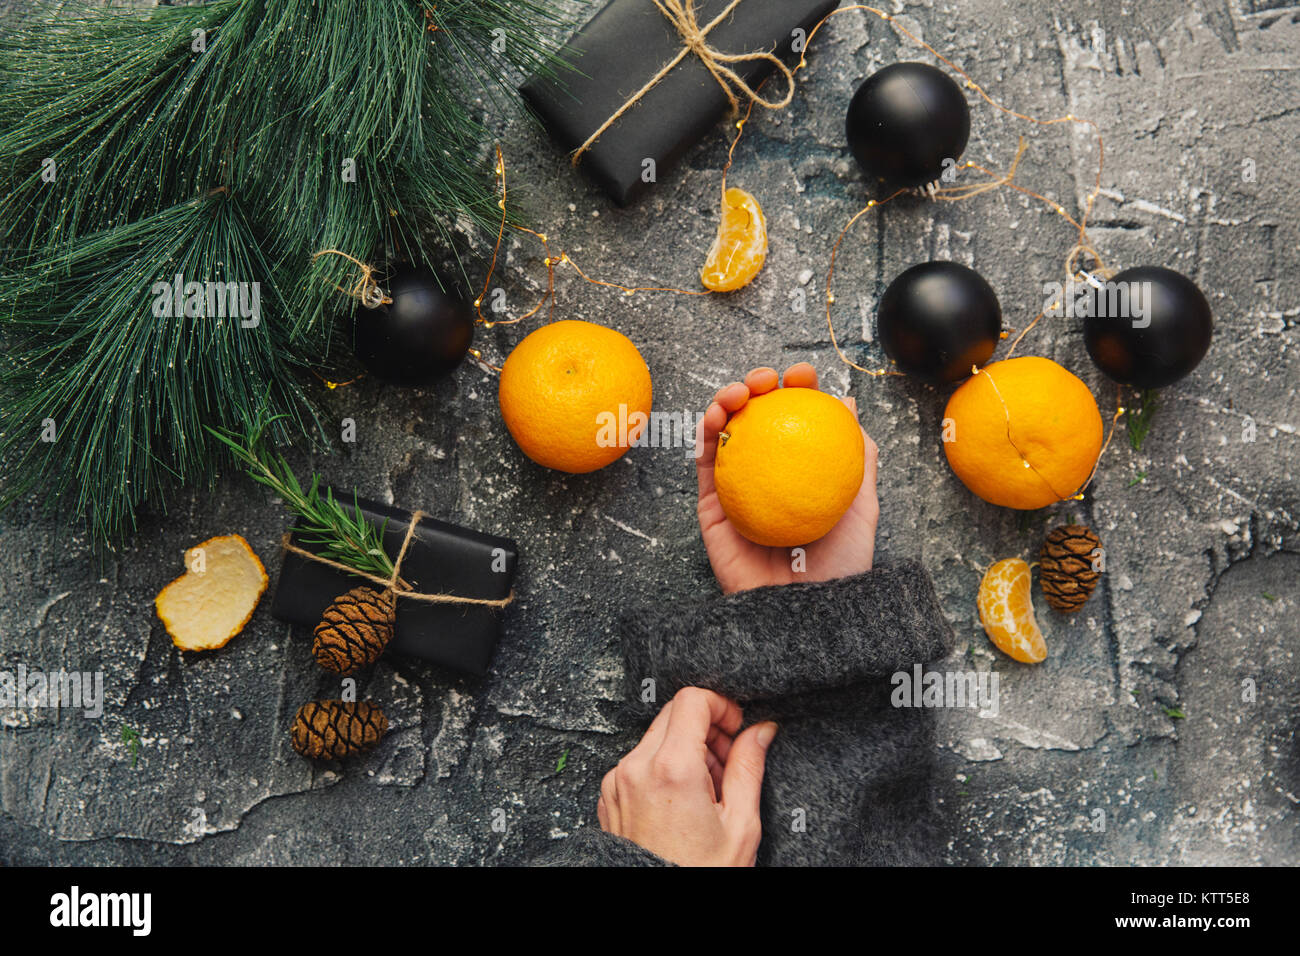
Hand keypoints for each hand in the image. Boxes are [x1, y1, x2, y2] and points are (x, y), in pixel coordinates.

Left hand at [597, 687, 776, 866]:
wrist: (662, 908)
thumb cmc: (701, 873)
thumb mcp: (740, 823)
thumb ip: (750, 766)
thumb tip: (761, 730)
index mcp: (671, 768)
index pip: (691, 700)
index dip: (721, 706)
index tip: (736, 727)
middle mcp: (637, 768)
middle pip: (674, 714)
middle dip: (706, 729)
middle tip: (727, 763)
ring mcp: (618, 781)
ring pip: (657, 736)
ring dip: (687, 750)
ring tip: (709, 790)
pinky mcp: (611, 794)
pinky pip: (640, 761)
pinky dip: (665, 768)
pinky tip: (685, 801)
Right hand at [695, 363, 879, 593]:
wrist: (806, 612)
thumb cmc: (839, 567)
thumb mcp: (863, 507)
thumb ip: (859, 458)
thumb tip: (849, 404)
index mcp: (802, 472)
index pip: (798, 422)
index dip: (798, 391)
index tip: (804, 376)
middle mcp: (768, 475)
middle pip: (758, 419)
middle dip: (759, 385)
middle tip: (769, 378)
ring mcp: (737, 488)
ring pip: (726, 432)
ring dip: (728, 399)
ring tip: (741, 390)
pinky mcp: (712, 507)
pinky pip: (704, 464)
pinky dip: (706, 432)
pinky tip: (716, 415)